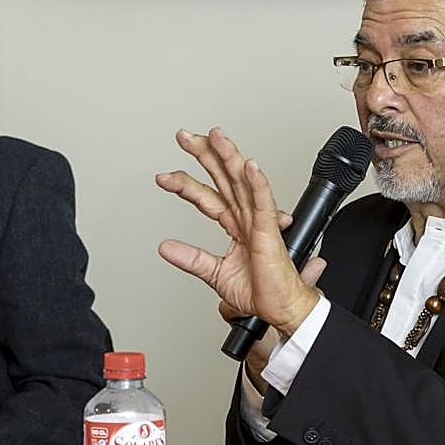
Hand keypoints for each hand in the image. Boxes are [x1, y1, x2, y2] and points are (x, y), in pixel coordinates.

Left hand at [156, 128, 322, 336]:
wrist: (281, 309)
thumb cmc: (260, 289)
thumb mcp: (215, 273)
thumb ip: (192, 258)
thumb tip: (165, 247)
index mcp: (235, 224)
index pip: (207, 196)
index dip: (186, 183)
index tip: (163, 176)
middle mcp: (246, 218)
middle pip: (223, 178)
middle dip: (204, 155)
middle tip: (184, 136)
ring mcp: (258, 222)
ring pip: (242, 182)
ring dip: (229, 157)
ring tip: (214, 136)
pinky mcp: (270, 232)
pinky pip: (263, 204)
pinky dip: (257, 184)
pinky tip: (249, 166)